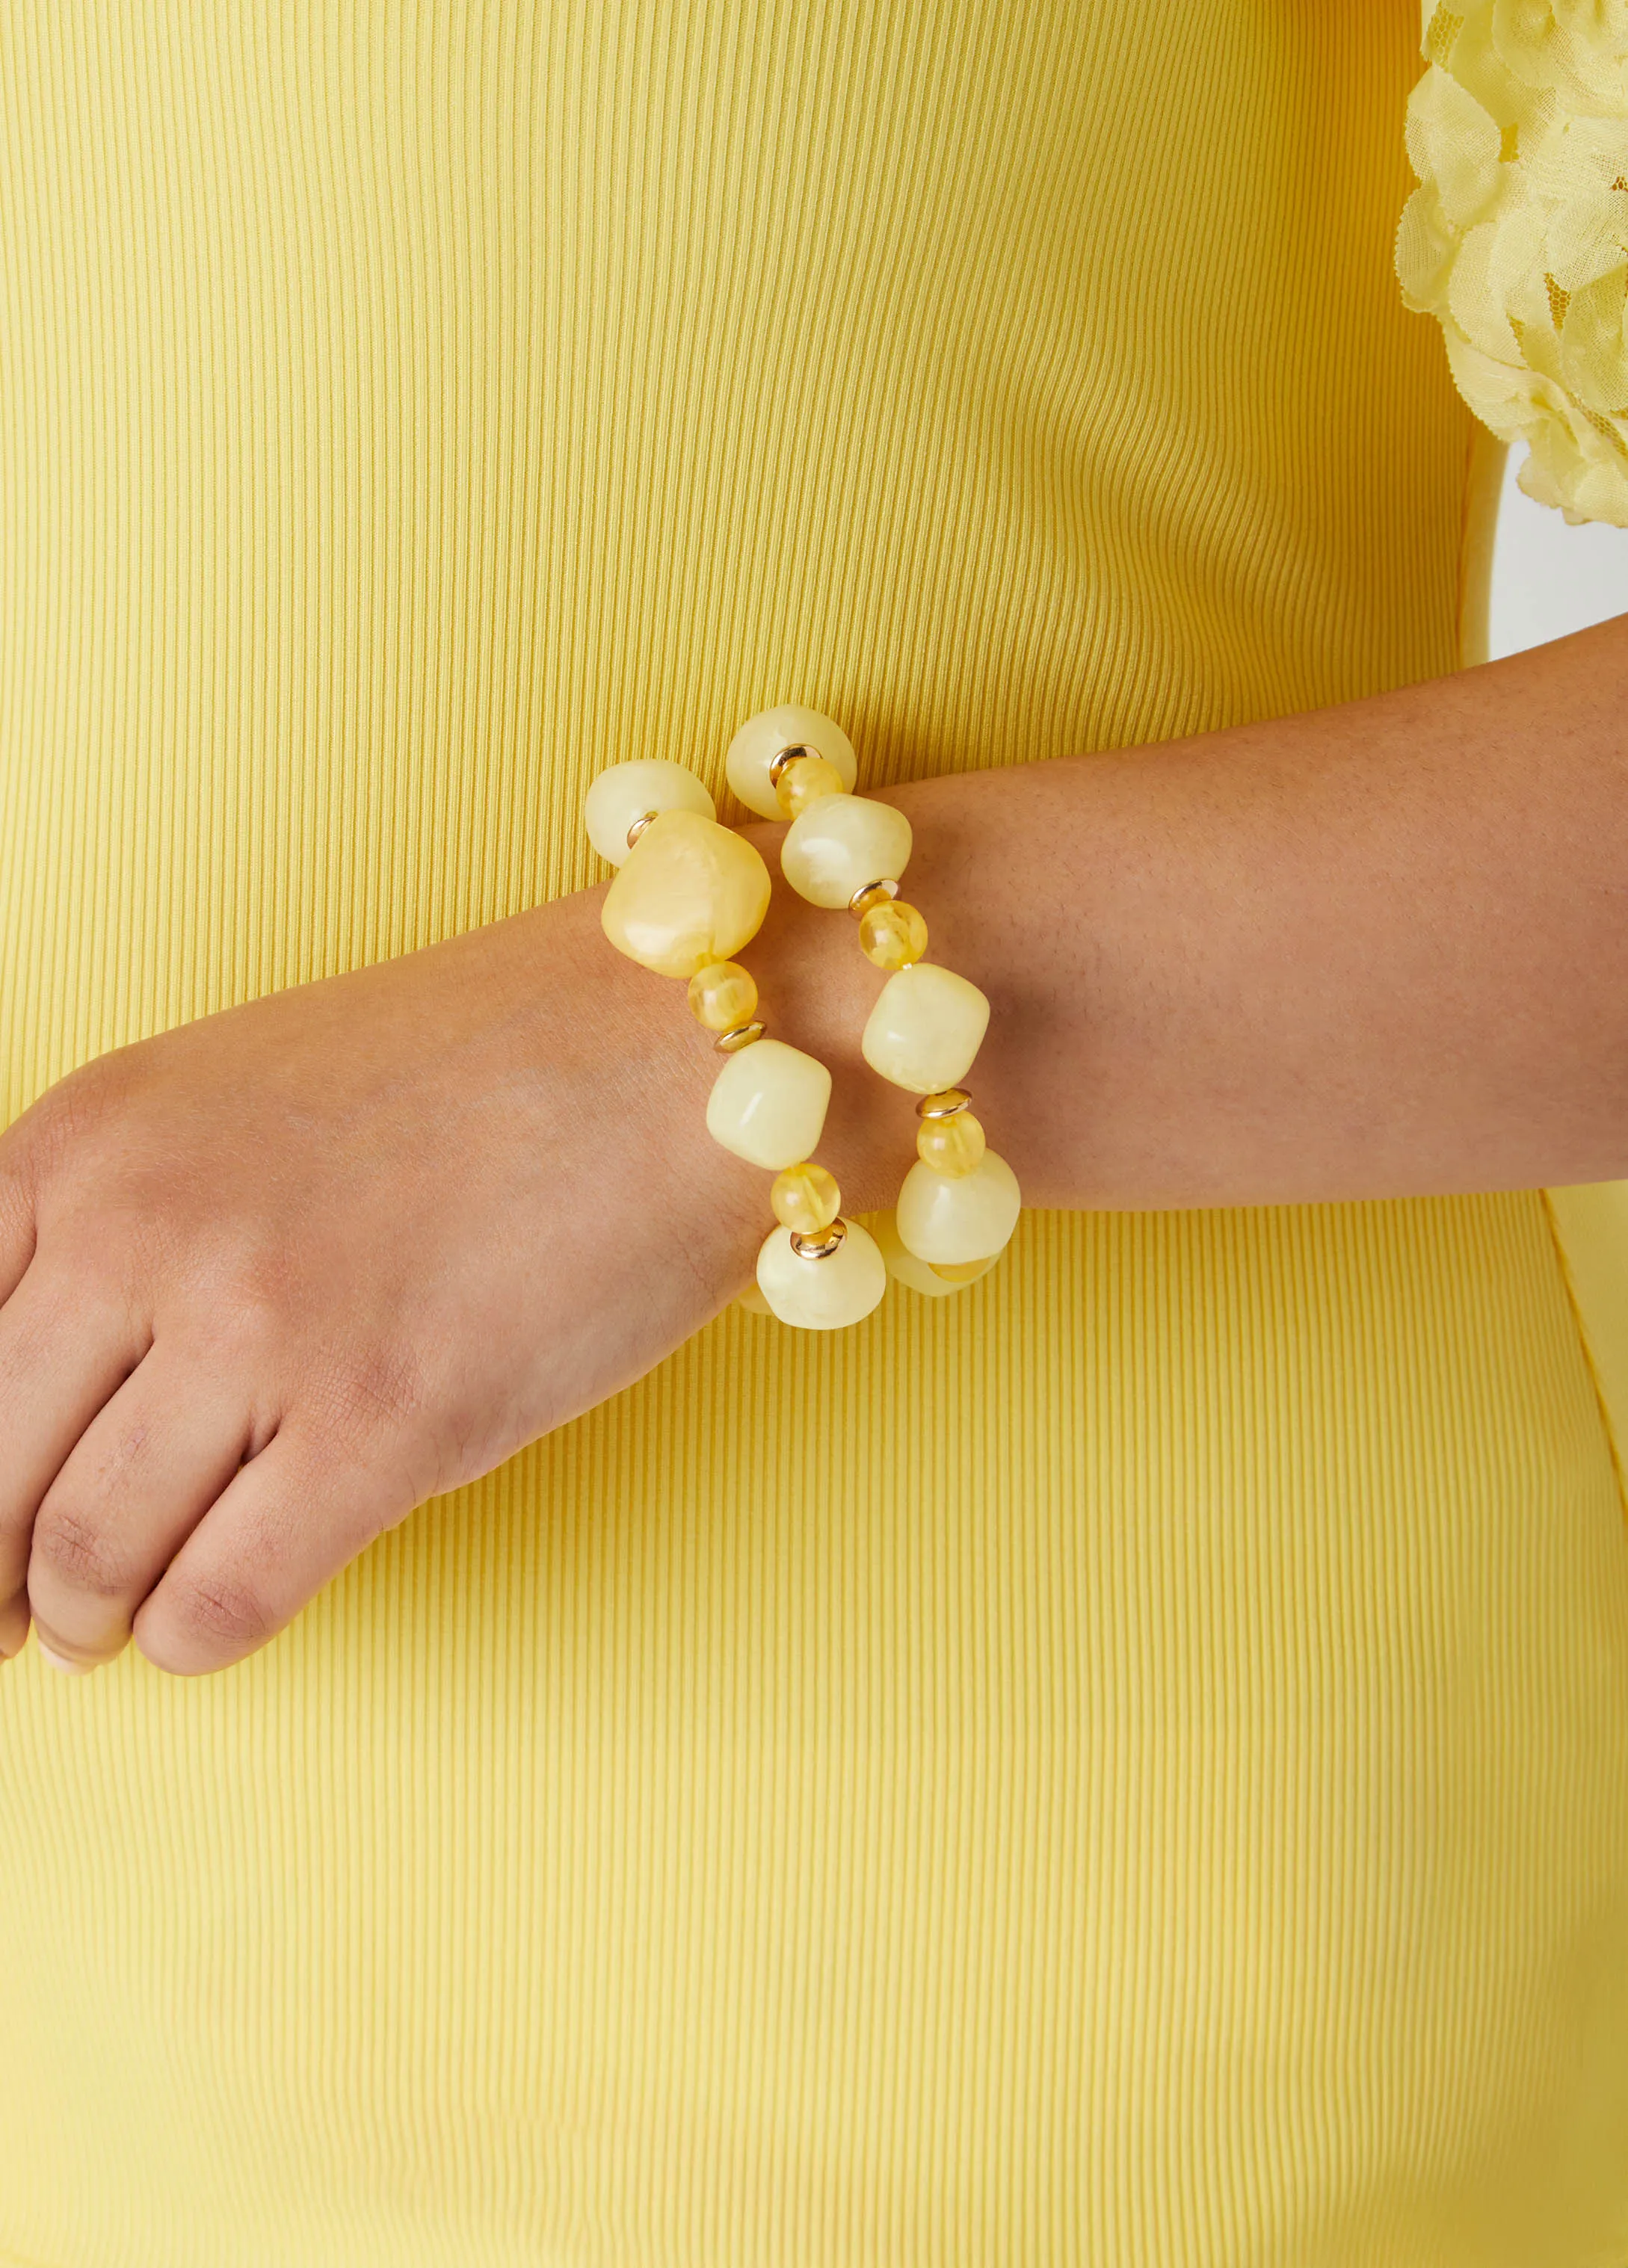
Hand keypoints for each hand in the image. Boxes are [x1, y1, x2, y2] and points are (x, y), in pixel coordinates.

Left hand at [0, 883, 800, 1677]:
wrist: (673, 1055)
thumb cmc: (476, 1070)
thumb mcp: (230, 1100)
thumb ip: (111, 1231)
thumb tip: (33, 1426)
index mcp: (85, 1139)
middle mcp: (143, 1229)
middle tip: (11, 1617)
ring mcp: (262, 1328)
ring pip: (85, 1555)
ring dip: (85, 1618)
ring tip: (108, 1626)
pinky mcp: (384, 1424)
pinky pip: (220, 1601)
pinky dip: (192, 1638)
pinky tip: (210, 1617)